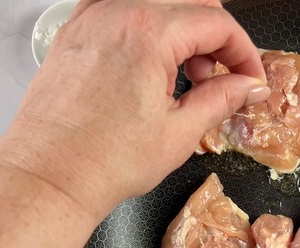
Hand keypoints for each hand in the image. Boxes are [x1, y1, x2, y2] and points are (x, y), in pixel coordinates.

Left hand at [0, 0, 269, 218]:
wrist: (50, 178)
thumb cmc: (103, 160)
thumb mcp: (181, 132)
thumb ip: (222, 98)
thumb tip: (247, 87)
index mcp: (149, 33)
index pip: (217, 23)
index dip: (244, 52)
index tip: (249, 78)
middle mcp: (117, 14)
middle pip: (190, 4)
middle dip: (216, 39)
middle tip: (221, 78)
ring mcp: (91, 20)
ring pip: (156, 3)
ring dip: (182, 30)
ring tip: (184, 76)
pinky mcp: (74, 34)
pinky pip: (121, 10)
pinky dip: (146, 28)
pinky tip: (150, 63)